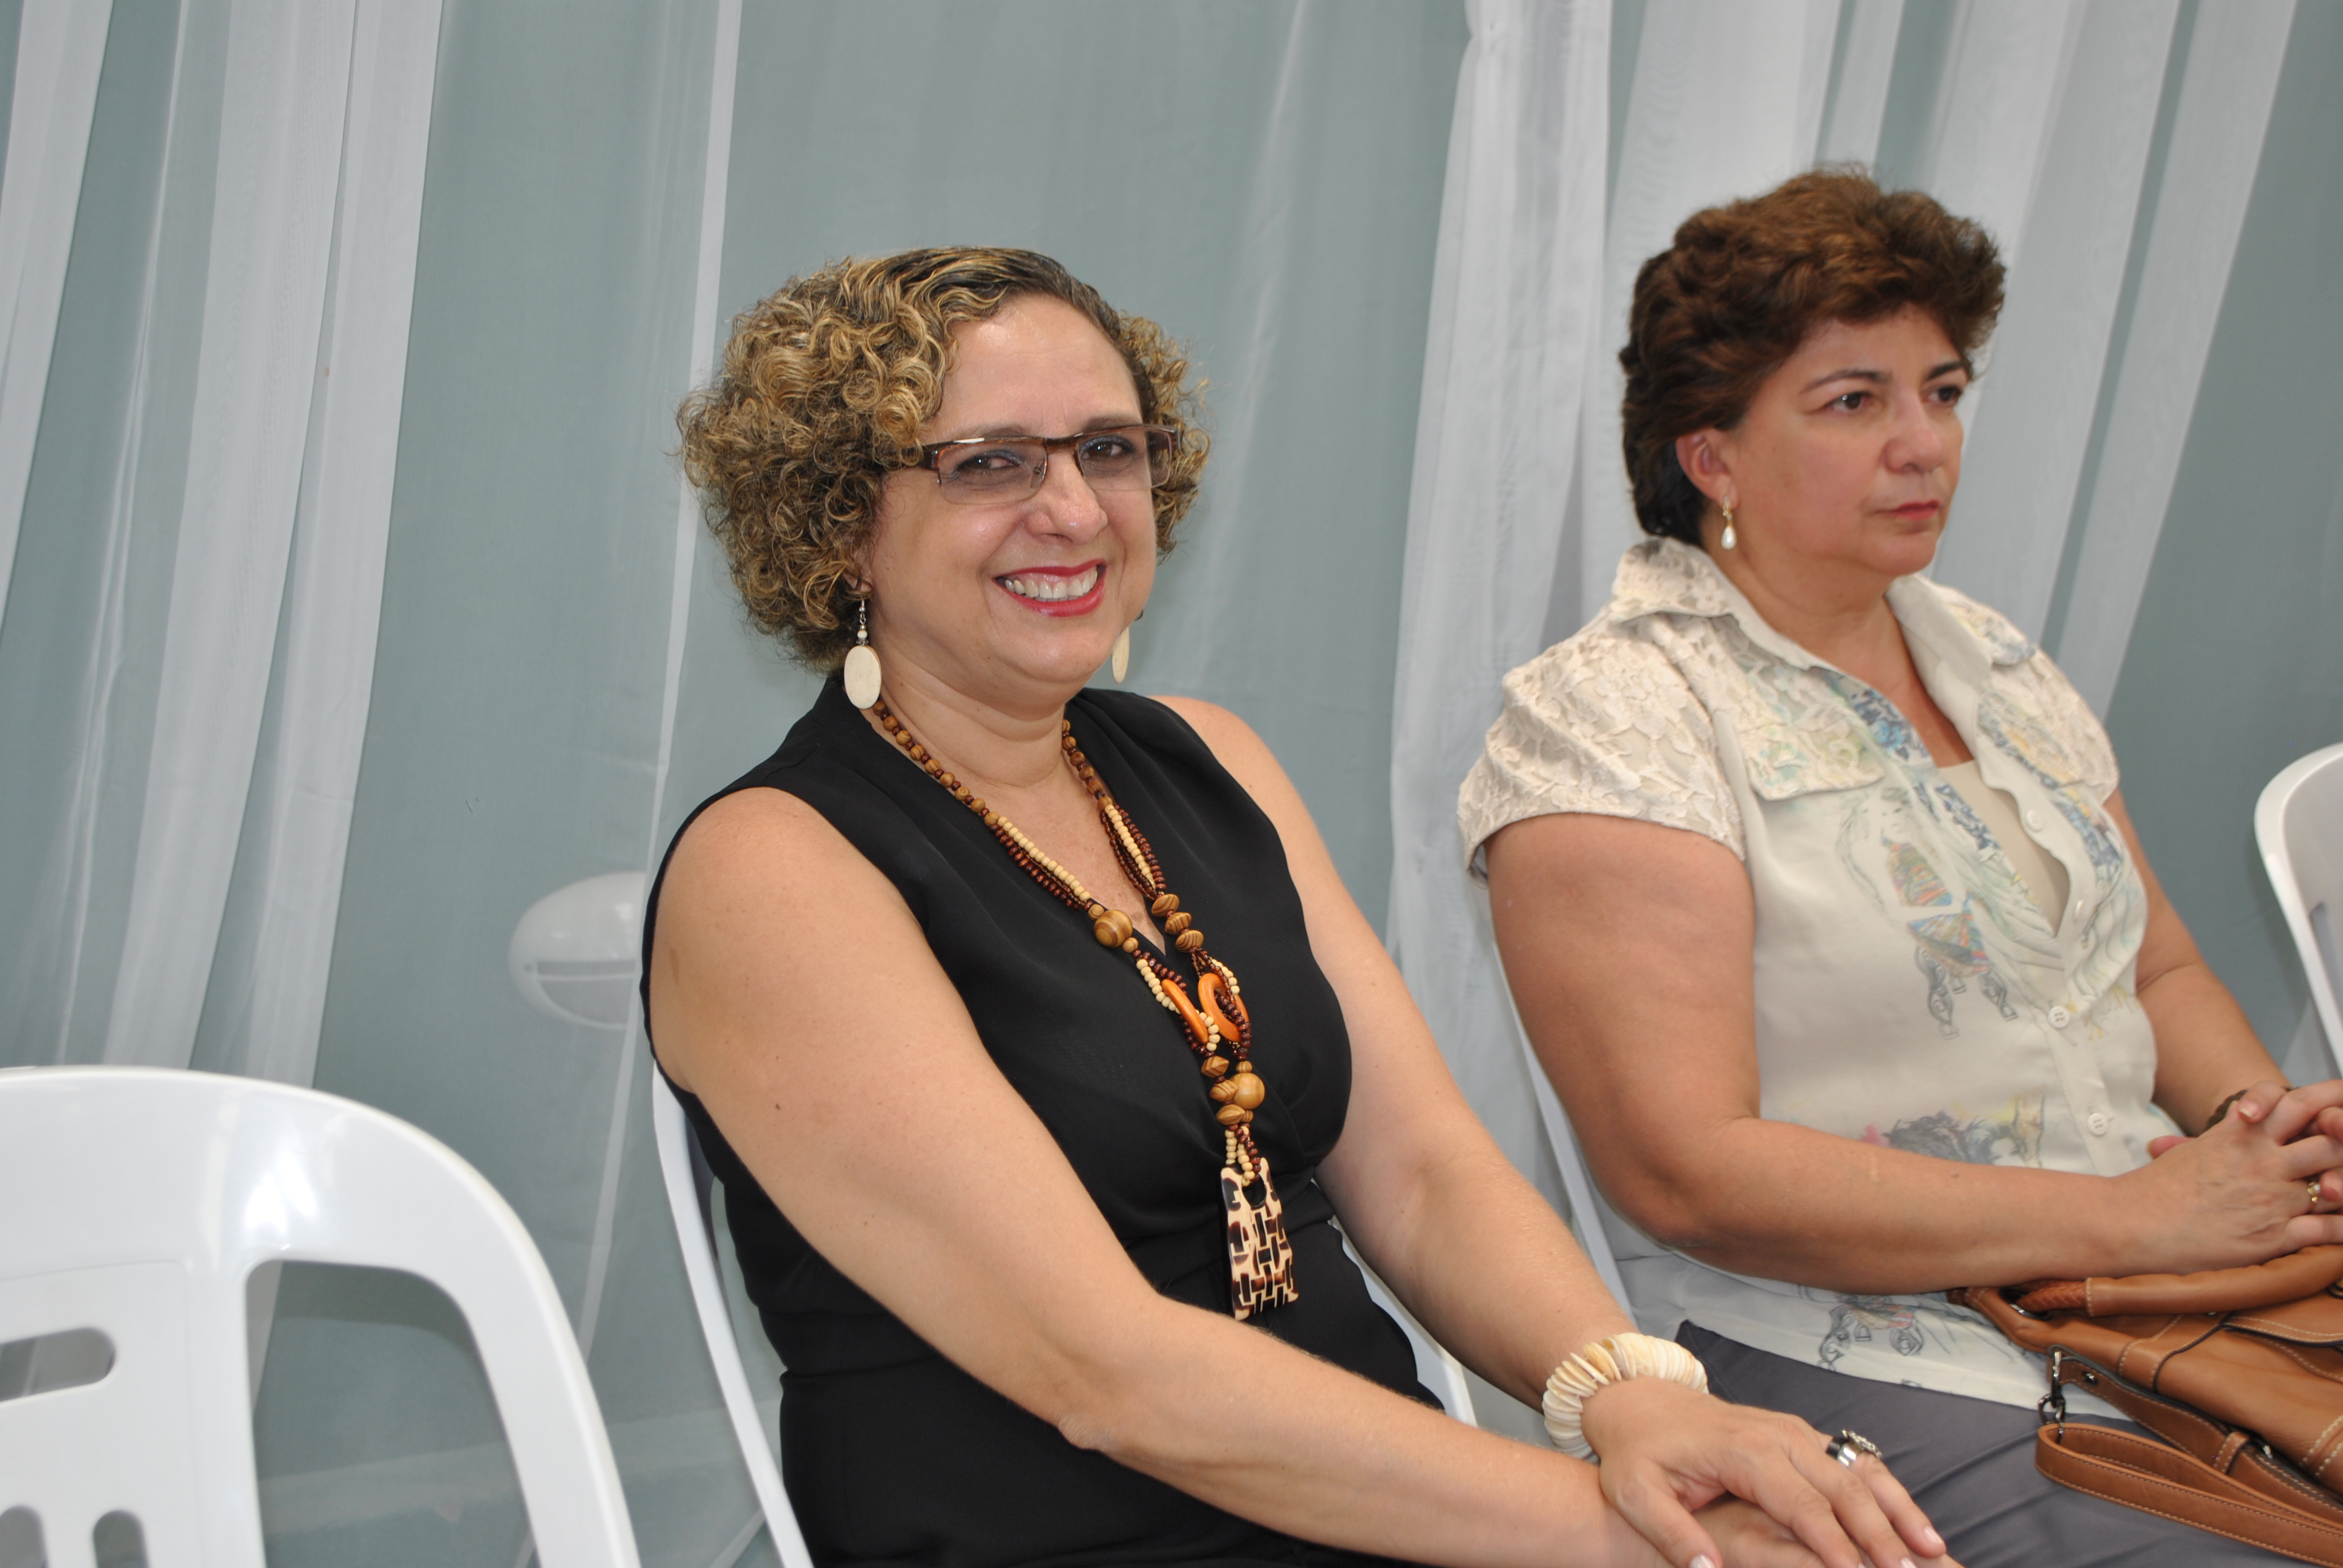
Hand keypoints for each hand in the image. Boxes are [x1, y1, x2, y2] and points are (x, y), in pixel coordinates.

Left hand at [1581, 1377, 1947, 1567]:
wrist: (1639, 1400)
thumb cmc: (1638, 1452)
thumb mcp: (1636, 1495)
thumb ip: (1673, 1535)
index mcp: (1745, 1452)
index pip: (1803, 1506)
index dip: (1837, 1545)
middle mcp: (1779, 1436)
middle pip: (1844, 1488)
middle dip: (1882, 1533)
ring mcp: (1795, 1432)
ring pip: (1859, 1471)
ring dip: (1898, 1509)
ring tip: (1933, 1550)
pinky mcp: (1801, 1436)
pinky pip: (1854, 1462)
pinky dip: (1888, 1491)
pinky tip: (1913, 1522)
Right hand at [2126, 1080, 2342, 1266]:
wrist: (2135, 1223)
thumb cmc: (2158, 1190)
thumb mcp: (2195, 1149)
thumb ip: (2228, 1134)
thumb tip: (2239, 1119)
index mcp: (2242, 1135)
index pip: (2295, 1101)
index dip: (2328, 1096)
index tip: (2338, 1107)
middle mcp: (2262, 1160)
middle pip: (2331, 1141)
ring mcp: (2271, 1197)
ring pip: (2337, 1185)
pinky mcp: (2274, 1235)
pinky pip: (2328, 1230)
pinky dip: (2341, 1230)